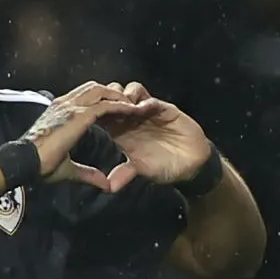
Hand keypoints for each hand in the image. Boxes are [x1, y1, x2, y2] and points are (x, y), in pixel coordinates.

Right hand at [23, 81, 152, 190]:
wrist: (25, 162)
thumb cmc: (39, 164)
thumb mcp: (67, 167)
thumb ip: (87, 172)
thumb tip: (104, 183)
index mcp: (58, 112)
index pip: (84, 97)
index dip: (101, 100)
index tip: (116, 111)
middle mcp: (64, 104)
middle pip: (94, 87)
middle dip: (112, 93)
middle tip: (128, 105)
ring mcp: (71, 107)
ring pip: (101, 91)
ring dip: (119, 97)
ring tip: (133, 106)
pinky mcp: (78, 116)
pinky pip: (106, 104)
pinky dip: (121, 106)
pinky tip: (133, 111)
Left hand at [97, 82, 211, 190]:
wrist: (190, 164)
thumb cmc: (162, 165)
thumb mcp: (141, 170)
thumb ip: (125, 173)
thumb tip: (110, 187)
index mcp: (119, 130)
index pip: (100, 114)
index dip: (94, 112)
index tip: (89, 118)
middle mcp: (130, 118)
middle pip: (111, 97)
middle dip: (106, 99)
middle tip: (105, 108)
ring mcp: (146, 111)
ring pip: (129, 91)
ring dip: (124, 96)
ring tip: (123, 108)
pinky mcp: (164, 108)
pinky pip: (150, 99)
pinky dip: (144, 101)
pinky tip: (142, 110)